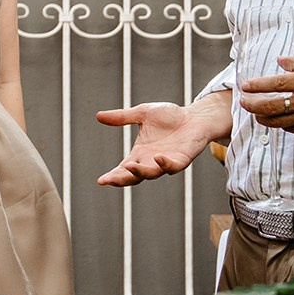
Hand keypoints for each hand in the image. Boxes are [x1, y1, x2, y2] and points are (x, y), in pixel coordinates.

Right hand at [95, 102, 218, 185]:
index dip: (113, 176)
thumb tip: (98, 116)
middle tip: (109, 180)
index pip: (123, 169)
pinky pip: (173, 166)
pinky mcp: (182, 159)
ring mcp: (166, 162)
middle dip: (122, 179)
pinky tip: (158, 158)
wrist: (195, 116)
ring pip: (152, 173)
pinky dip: (165, 164)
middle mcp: (151, 162)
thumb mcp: (141, 114)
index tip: (101, 180)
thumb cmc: (170, 117)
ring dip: (141, 172)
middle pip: (134, 176)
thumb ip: (122, 117)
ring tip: (130, 166)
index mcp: (140, 154)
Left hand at [238, 57, 293, 136]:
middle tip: (243, 102)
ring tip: (255, 112)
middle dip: (252, 105)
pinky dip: (280, 124)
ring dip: (262, 118)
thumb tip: (279, 61)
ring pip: (278, 122)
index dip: (257, 85)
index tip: (245, 85)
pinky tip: (276, 119)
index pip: (277, 83)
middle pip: (272, 106)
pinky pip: (290, 129)